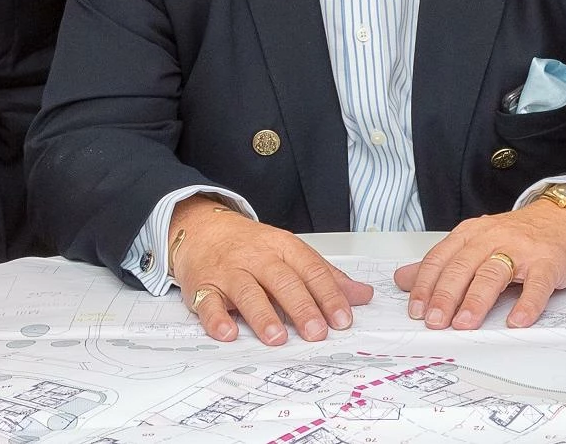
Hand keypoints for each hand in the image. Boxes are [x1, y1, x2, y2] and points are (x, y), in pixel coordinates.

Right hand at [169, 197, 373, 345]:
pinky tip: (227, 333)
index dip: (328, 295)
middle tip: (317, 332)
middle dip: (301, 307)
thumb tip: (363, 295)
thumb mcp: (290, 253)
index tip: (342, 319)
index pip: (311, 270)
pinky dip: (216, 318)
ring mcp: (229, 272)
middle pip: (282, 280)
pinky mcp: (203, 286)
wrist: (202, 228)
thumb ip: (325, 276)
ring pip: (247, 291)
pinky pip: (208, 302)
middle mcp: (257, 257)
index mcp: (283, 247)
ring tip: (278, 337)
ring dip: (263, 315)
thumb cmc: (252, 246)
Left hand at [394, 199, 565, 329]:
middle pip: (463, 266)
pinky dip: (526, 304)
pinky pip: (536, 285)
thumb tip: (402, 279)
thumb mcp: (475, 243)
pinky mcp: (548, 262)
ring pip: (493, 274)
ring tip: (464, 324)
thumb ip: (440, 263)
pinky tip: (516, 321)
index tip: (415, 310)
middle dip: (445, 295)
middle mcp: (493, 238)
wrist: (565, 218)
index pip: (440, 258)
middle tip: (434, 321)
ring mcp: (521, 250)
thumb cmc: (518, 236)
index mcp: (471, 234)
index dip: (425, 285)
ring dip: (477, 301)